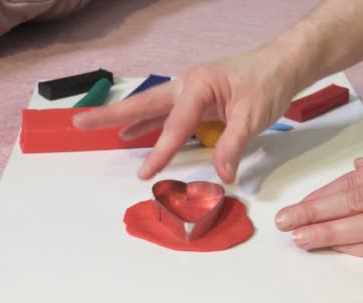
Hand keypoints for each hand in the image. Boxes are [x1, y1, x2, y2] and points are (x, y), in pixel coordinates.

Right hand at [72, 48, 300, 182]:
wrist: (282, 66)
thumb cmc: (268, 84)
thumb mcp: (253, 116)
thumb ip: (233, 145)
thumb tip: (222, 176)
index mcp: (198, 85)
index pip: (175, 124)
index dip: (160, 150)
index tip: (145, 173)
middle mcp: (188, 85)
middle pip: (145, 103)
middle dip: (112, 114)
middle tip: (80, 121)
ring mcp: (190, 91)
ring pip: (152, 108)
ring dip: (126, 118)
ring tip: (96, 127)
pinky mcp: (197, 100)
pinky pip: (167, 114)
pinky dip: (149, 124)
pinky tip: (134, 133)